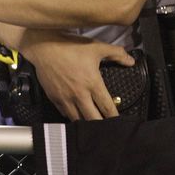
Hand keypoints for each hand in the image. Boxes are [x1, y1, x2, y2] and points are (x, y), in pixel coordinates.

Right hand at [19, 29, 134, 120]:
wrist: (43, 46)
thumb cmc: (69, 46)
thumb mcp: (96, 47)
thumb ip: (116, 53)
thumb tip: (131, 61)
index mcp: (92, 83)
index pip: (107, 107)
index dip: (115, 118)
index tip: (120, 121)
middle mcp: (79, 94)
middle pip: (94, 119)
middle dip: (102, 125)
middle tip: (108, 128)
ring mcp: (65, 98)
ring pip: (78, 120)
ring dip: (87, 123)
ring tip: (93, 124)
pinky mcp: (54, 98)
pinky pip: (65, 113)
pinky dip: (72, 116)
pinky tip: (77, 114)